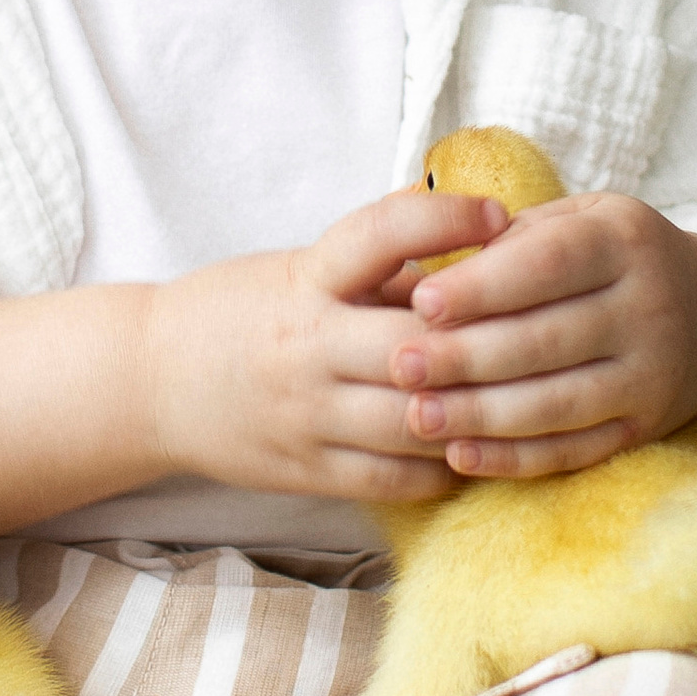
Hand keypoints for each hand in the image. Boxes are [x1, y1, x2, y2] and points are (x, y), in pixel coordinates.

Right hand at [142, 190, 509, 503]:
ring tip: (522, 399)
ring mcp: (306, 415)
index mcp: (306, 278)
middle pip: (416, 344)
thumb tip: (472, 235)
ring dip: (475, 413)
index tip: (501, 217)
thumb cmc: (243, 309)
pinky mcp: (306, 472)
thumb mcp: (301, 267)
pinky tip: (472, 449)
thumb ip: (379, 263)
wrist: (152, 379)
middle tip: (543, 329)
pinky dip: (443, 466)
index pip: (380, 233)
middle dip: (484, 340)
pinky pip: (395, 478)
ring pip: (417, 420)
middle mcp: (306, 345)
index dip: (445, 220)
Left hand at [383, 194, 696, 476]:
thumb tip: (433, 264)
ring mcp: (653, 376)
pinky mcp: (646, 430)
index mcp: (625, 240)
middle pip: (548, 339)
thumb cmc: (609, 256)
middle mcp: (649, 308)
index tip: (422, 300)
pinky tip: (461, 456)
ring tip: (416, 416)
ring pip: (558, 403)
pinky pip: (574, 450)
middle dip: (468, 356)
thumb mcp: (577, 220)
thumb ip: (513, 238)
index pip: (549, 263)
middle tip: (400, 365)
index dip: (484, 285)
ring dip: (482, 415)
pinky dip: (515, 458)